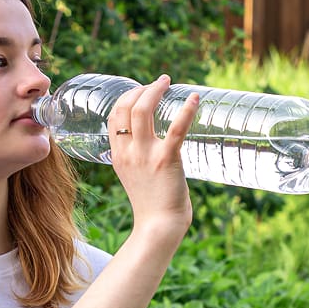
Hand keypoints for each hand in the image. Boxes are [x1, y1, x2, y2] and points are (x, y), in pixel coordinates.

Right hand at [107, 74, 198, 247]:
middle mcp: (128, 152)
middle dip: (142, 88)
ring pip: (142, 110)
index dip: (127, 97)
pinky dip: (186, 110)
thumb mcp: (133, 176)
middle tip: (160, 82)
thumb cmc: (152, 203)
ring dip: (155, 90)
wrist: (159, 225)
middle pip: (126, 107)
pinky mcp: (166, 160)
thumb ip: (137, 158)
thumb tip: (151, 143)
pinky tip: (195, 98)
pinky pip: (176, 129)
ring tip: (167, 82)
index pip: (114, 117)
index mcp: (118, 155)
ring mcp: (146, 155)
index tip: (142, 91)